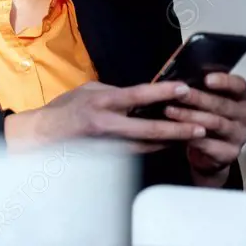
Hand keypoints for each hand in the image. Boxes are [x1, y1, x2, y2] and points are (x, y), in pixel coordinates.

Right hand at [4, 81, 207, 152]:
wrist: (43, 135)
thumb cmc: (65, 109)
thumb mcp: (89, 91)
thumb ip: (116, 93)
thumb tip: (142, 94)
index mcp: (101, 101)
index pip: (138, 95)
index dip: (163, 92)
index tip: (184, 89)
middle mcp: (106, 123)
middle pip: (149, 130)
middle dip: (178, 129)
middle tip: (202, 127)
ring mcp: (107, 143)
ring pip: (147, 145)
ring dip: (171, 141)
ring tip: (194, 136)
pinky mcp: (107, 156)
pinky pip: (136, 151)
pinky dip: (153, 147)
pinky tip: (169, 144)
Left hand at [163, 72, 245, 186]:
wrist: (208, 150)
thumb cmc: (204, 115)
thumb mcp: (205, 99)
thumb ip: (198, 88)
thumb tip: (177, 79)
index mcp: (242, 96)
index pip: (239, 85)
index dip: (224, 81)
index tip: (206, 79)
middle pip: (223, 104)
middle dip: (197, 98)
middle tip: (176, 94)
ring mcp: (240, 134)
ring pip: (215, 123)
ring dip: (190, 116)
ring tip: (169, 111)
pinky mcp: (231, 152)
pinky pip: (210, 143)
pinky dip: (191, 137)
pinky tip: (177, 132)